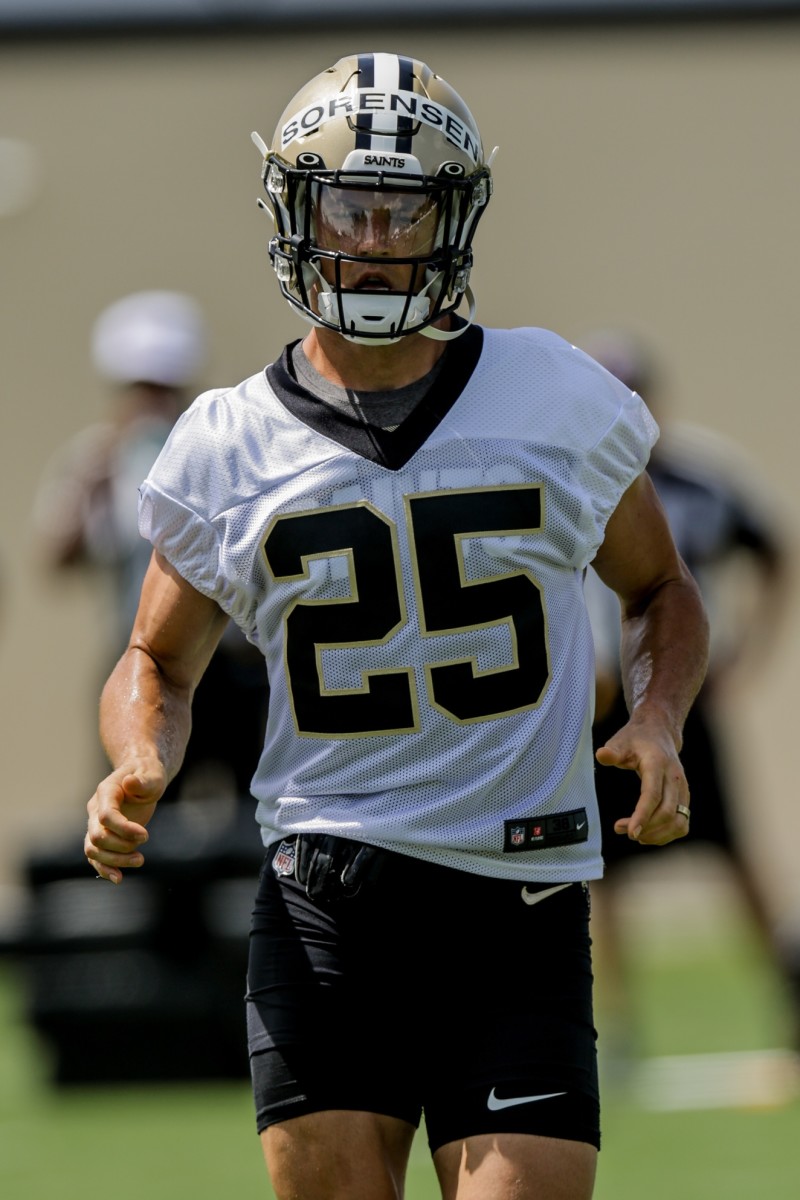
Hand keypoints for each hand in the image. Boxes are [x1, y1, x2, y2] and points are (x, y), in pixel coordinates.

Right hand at [85, 761, 165, 883]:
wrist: (142, 776)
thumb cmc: (148, 773)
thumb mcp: (152, 773)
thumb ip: (143, 780)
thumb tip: (130, 783)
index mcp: (106, 792)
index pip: (106, 816)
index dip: (124, 829)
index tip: (145, 835)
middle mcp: (95, 809)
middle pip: (97, 836)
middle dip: (120, 847)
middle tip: (143, 848)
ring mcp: (96, 824)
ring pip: (93, 850)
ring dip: (114, 861)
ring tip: (140, 860)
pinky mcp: (103, 836)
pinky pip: (96, 857)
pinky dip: (104, 869)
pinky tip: (119, 878)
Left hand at [595, 713, 690, 845]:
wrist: (658, 733)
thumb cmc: (636, 740)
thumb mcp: (621, 741)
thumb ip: (612, 752)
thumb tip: (601, 755)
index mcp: (658, 763)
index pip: (653, 794)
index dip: (643, 815)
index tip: (630, 832)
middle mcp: (674, 778)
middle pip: (667, 812)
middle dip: (645, 828)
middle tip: (619, 829)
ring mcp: (683, 789)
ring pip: (679, 822)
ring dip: (657, 835)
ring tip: (633, 834)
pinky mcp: (684, 798)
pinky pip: (681, 823)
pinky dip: (666, 834)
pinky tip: (648, 834)